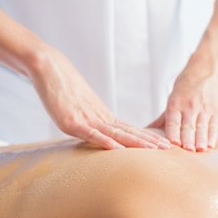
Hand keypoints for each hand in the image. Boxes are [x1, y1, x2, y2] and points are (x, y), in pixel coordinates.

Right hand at [31, 48, 170, 149]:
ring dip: (135, 142)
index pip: (130, 129)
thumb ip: (93, 122)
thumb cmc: (63, 88)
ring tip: (152, 149)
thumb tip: (103, 135)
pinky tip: (117, 149)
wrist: (48, 68)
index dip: (147, 137)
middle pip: (129, 132)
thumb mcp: (82, 108)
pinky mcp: (71, 122)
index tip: (164, 144)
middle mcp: (99, 118)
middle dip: (149, 141)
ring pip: (116, 133)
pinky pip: (91, 134)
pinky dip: (104, 142)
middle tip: (168, 148)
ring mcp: (87, 120)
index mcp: (103, 117)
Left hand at [148, 64, 217, 151]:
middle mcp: (190, 107)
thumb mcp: (173, 99)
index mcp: (176, 104)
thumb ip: (163, 119)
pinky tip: (210, 145)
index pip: (173, 121)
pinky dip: (212, 136)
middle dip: (188, 139)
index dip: (173, 133)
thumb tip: (146, 131)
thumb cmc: (187, 86)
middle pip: (188, 126)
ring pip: (201, 128)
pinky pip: (214, 127)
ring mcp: (204, 110)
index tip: (173, 144)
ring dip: (201, 140)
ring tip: (200, 150)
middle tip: (187, 151)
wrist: (207, 70)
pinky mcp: (216, 112)